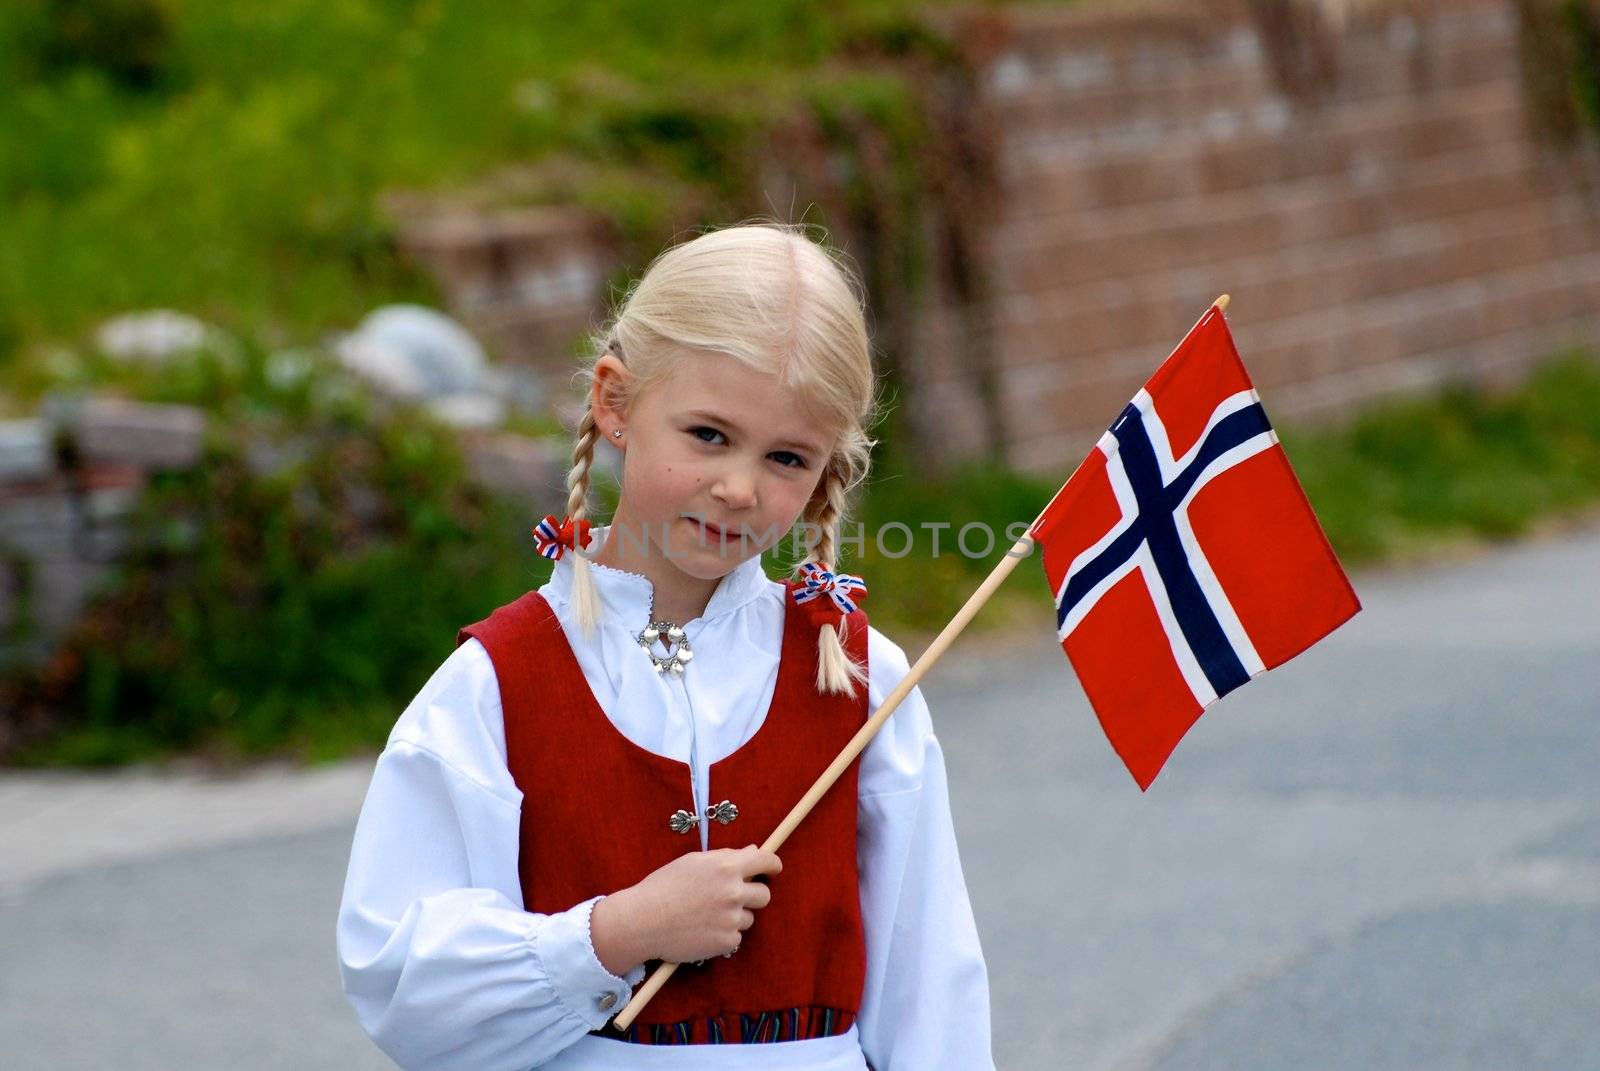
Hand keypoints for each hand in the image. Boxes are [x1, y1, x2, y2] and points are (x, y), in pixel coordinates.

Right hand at [590, 845, 780, 973]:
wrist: (643, 921)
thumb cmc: (664, 887)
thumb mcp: (693, 862)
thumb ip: (726, 857)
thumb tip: (752, 852)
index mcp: (727, 867)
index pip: (766, 861)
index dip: (772, 865)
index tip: (772, 869)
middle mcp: (734, 892)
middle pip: (763, 895)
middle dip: (753, 895)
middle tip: (733, 898)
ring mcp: (732, 919)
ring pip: (748, 918)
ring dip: (734, 917)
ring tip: (705, 916)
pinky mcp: (726, 942)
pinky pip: (735, 937)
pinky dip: (723, 935)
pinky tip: (701, 930)